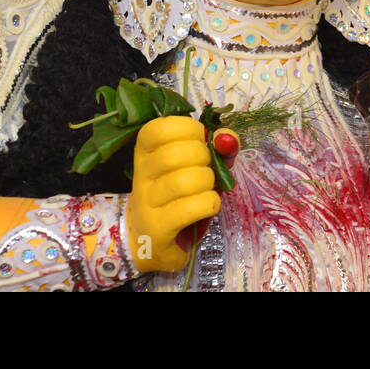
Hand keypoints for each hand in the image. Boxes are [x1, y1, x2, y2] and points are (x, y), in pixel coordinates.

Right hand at [125, 115, 220, 272]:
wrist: (154, 240)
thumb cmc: (179, 195)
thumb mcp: (197, 165)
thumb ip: (216, 148)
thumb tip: (228, 138)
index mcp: (146, 150)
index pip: (160, 128)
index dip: (189, 129)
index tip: (199, 140)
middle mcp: (141, 174)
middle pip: (174, 155)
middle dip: (203, 158)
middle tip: (207, 167)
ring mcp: (147, 202)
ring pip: (183, 182)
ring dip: (207, 182)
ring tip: (207, 188)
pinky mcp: (157, 228)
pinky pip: (190, 209)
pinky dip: (209, 203)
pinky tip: (208, 205)